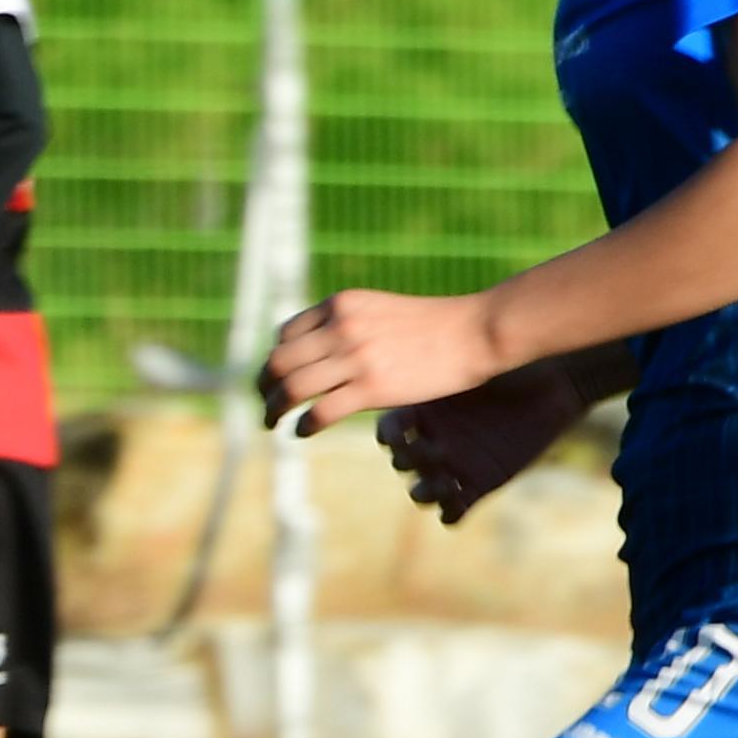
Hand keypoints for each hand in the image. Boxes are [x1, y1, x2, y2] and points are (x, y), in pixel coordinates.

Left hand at [258, 287, 506, 436]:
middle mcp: (341, 327)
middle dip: (264, 386)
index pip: (285, 334)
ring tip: (273, 422)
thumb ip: (347, 323)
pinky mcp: (372, 388)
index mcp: (340, 304)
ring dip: (274, 409)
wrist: (473, 332)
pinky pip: (320, 412)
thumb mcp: (379, 310)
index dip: (276, 359)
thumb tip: (321, 351)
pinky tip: (301, 432)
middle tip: (266, 404)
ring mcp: (355, 358)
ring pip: (292, 388)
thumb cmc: (433, 325)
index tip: (277, 378)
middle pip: (279, 361)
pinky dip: (303, 425)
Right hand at [379, 358, 598, 522]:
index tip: (397, 435)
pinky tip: (456, 503)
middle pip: (403, 461)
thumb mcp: (479, 364)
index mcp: (425, 410)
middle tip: (432, 451)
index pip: (389, 429)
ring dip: (424, 492)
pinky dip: (450, 514)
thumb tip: (419, 362)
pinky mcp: (481, 485)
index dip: (387, 436)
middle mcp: (435, 439)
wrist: (553, 386)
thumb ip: (449, 371)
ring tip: (443, 483)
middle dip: (409, 461)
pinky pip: (454, 511)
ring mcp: (456, 465)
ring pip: (422, 491)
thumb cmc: (515, 367)